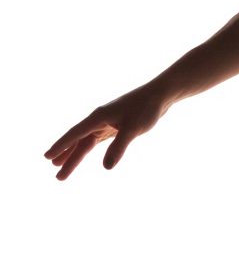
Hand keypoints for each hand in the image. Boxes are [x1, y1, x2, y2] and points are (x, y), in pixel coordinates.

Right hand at [44, 83, 167, 179]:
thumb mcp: (133, 129)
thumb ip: (119, 147)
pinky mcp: (114, 125)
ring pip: (86, 143)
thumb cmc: (146, 108)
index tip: (47, 157)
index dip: (61, 146)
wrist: (159, 95)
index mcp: (98, 117)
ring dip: (75, 156)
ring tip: (60, 170)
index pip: (75, 134)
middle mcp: (98, 119)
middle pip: (78, 142)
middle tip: (56, 175)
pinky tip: (81, 154)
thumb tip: (106, 168)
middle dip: (67, 158)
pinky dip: (87, 148)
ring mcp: (106, 122)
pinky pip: (95, 140)